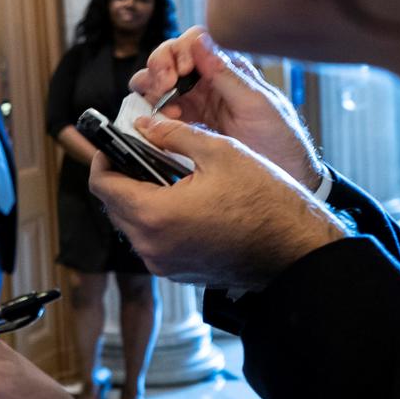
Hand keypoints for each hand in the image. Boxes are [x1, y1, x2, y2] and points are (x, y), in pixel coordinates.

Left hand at [90, 117, 348, 290]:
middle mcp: (151, 246)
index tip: (113, 145)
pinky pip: (153, 242)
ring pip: (132, 225)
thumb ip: (174, 136)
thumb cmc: (266, 202)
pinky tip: (184, 203)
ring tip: (167, 177)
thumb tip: (144, 125)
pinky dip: (158, 221)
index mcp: (154, 215)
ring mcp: (164, 264)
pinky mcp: (178, 273)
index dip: (103, 160)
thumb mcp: (220, 153)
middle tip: (143, 156)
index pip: (102, 185)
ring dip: (140, 200)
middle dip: (123, 178)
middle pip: (113, 206)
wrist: (297, 250)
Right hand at [130, 27, 324, 188]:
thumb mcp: (257, 103)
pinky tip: (162, 123)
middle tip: (164, 86)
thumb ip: (226, 73)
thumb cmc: (279, 140)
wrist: (277, 184)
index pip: (192, 42)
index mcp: (225, 70)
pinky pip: (152, 114)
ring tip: (162, 106)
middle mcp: (204, 83)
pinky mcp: (178, 129)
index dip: (180, 50)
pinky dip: (148, 114)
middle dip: (158, 68)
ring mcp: (189, 106)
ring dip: (149, 89)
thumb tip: (200, 40)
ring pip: (153, 84)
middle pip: (166, 60)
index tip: (182, 70)